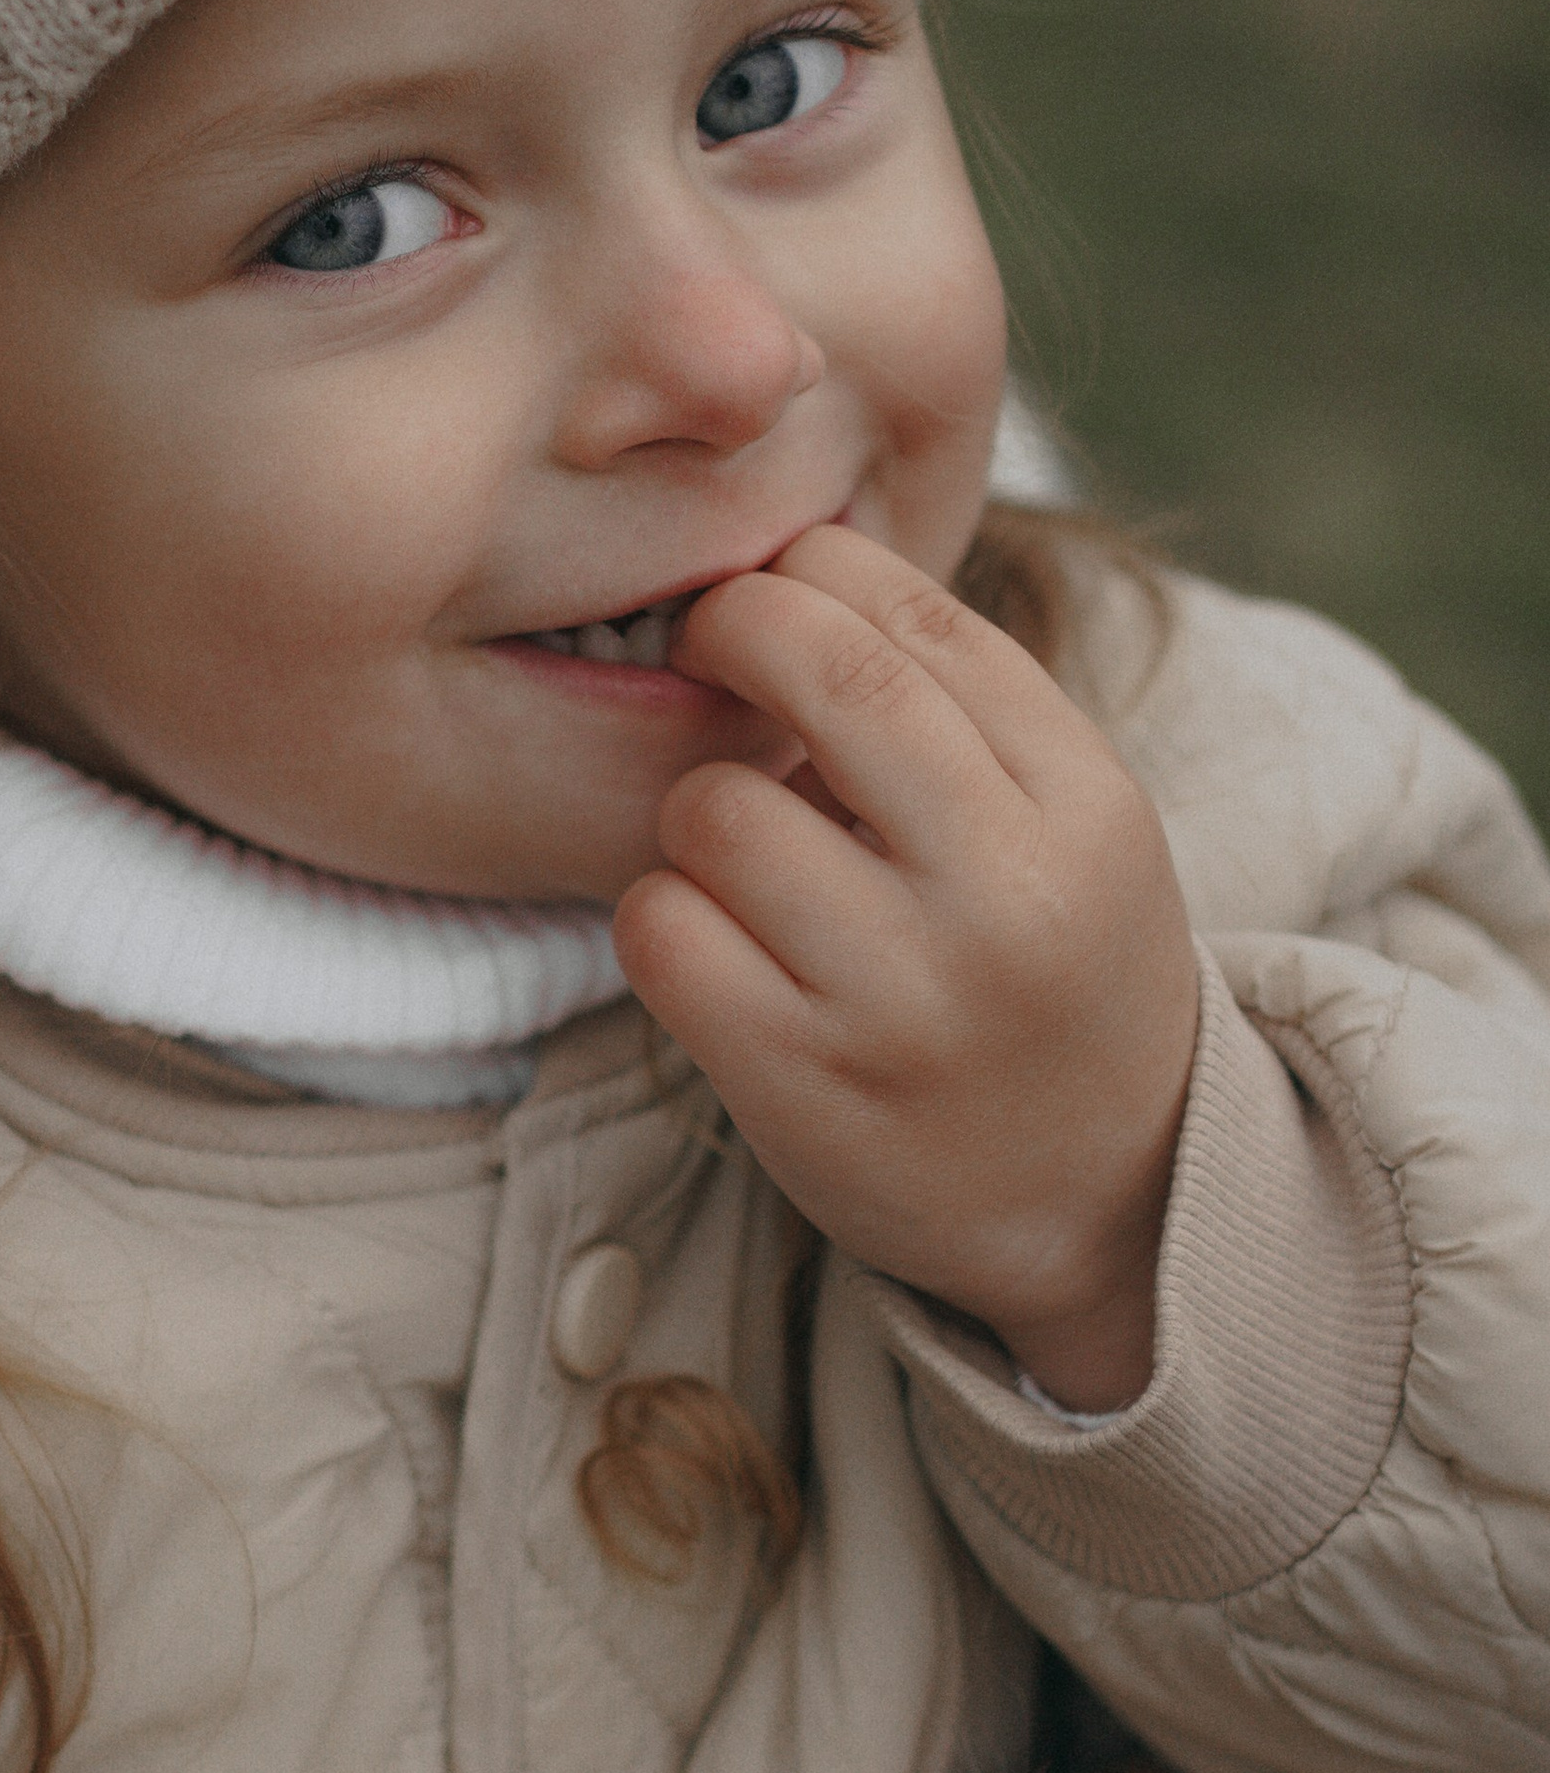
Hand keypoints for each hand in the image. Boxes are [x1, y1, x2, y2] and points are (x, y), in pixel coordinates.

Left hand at [612, 525, 1200, 1407]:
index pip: (924, 618)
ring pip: (716, 809)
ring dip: (698, 810)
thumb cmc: (1055, 976)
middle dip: (735, 627)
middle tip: (709, 641)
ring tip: (744, 853)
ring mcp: (901, 998)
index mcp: (1086, 809)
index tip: (777, 583)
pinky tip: (711, 938)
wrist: (1110, 1201)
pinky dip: (662, 916)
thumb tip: (790, 571)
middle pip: (819, 669)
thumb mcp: (1074, 833)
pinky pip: (661, 931)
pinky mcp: (800, 1084)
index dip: (817, 571)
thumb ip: (966, 713)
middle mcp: (1004, 898)